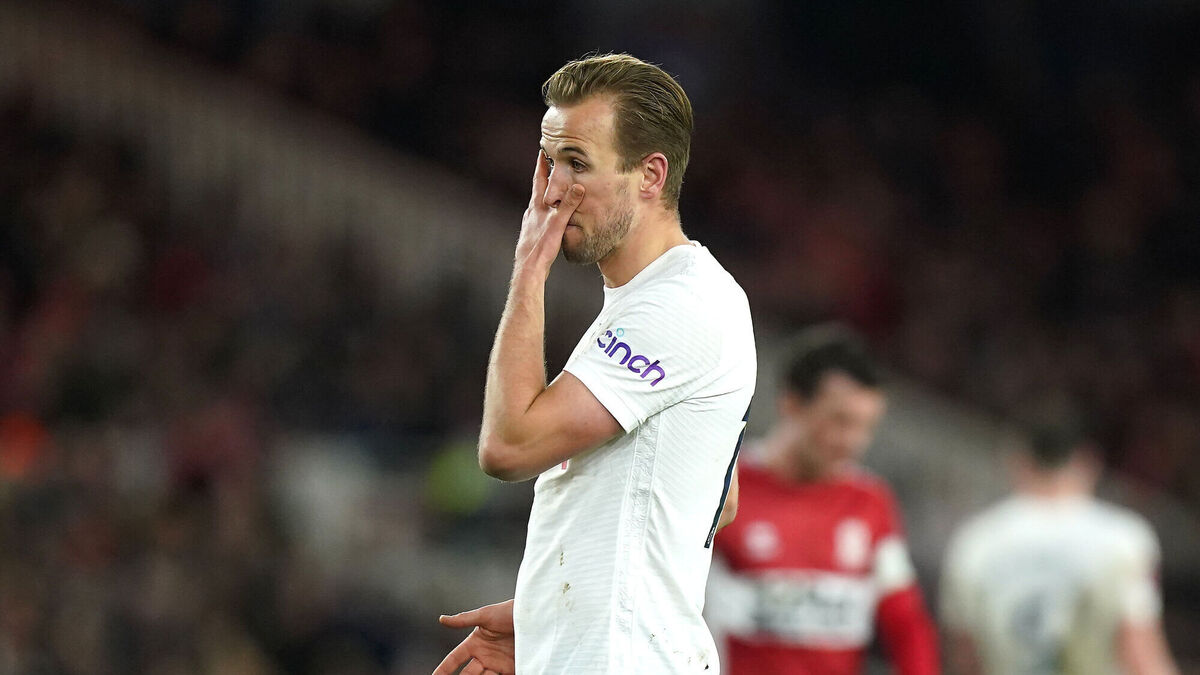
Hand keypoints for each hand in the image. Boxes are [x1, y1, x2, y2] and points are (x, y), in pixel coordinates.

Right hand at [432, 599, 515, 674]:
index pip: (454, 658)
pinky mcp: (511, 668)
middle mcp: (484, 656)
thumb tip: (441, 619)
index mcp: (475, 643)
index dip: (444, 668)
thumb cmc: (509, 612)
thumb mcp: (485, 615)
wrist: (535, 617)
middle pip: (467, 674)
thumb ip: (464, 619)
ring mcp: (497, 664)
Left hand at [513, 150, 583, 277]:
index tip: (543, 150)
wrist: (529, 269)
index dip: (541, 165)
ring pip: (539, 204)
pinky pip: (541, 217)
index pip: (540, 180)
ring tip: (553, 189)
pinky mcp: (533, 234)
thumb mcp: (558, 223)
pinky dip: (547, 211)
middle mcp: (531, 212)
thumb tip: (578, 186)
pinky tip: (550, 217)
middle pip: (539, 190)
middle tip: (549, 164)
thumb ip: (568, 205)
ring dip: (547, 195)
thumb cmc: (541, 247)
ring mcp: (531, 223)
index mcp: (537, 206)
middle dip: (545, 177)